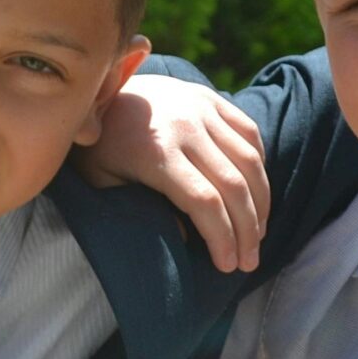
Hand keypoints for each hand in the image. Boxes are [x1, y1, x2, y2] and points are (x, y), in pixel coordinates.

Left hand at [79, 77, 270, 273]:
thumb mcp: (105, 186)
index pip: (204, 201)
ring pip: (249, 160)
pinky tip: (256, 193)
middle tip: (249, 261)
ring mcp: (200, 108)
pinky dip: (259, 166)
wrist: (96, 93)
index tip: (227, 265)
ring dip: (261, 202)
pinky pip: (249, 133)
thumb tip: (188, 239)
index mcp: (155, 153)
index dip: (222, 237)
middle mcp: (184, 127)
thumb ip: (141, 212)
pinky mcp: (210, 98)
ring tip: (257, 234)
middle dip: (247, 229)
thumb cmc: (97, 148)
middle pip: (233, 185)